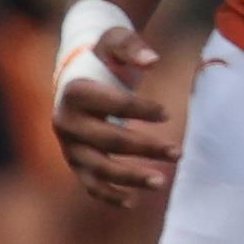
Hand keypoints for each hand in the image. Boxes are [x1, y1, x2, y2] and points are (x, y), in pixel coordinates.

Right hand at [51, 24, 177, 208]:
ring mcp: (68, 145)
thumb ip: (132, 47)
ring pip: (97, 168)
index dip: (141, 110)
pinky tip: (132, 202)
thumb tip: (152, 61)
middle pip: (108, 141)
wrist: (77, 74)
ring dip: (129, 177)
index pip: (112, 105)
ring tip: (161, 181)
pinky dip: (108, 195)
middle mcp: (64, 121)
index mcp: (74, 92)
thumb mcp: (115, 41)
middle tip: (179, 153)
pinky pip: (89, 183)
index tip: (166, 113)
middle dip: (145, 148)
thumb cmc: (103, 57)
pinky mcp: (74, 160)